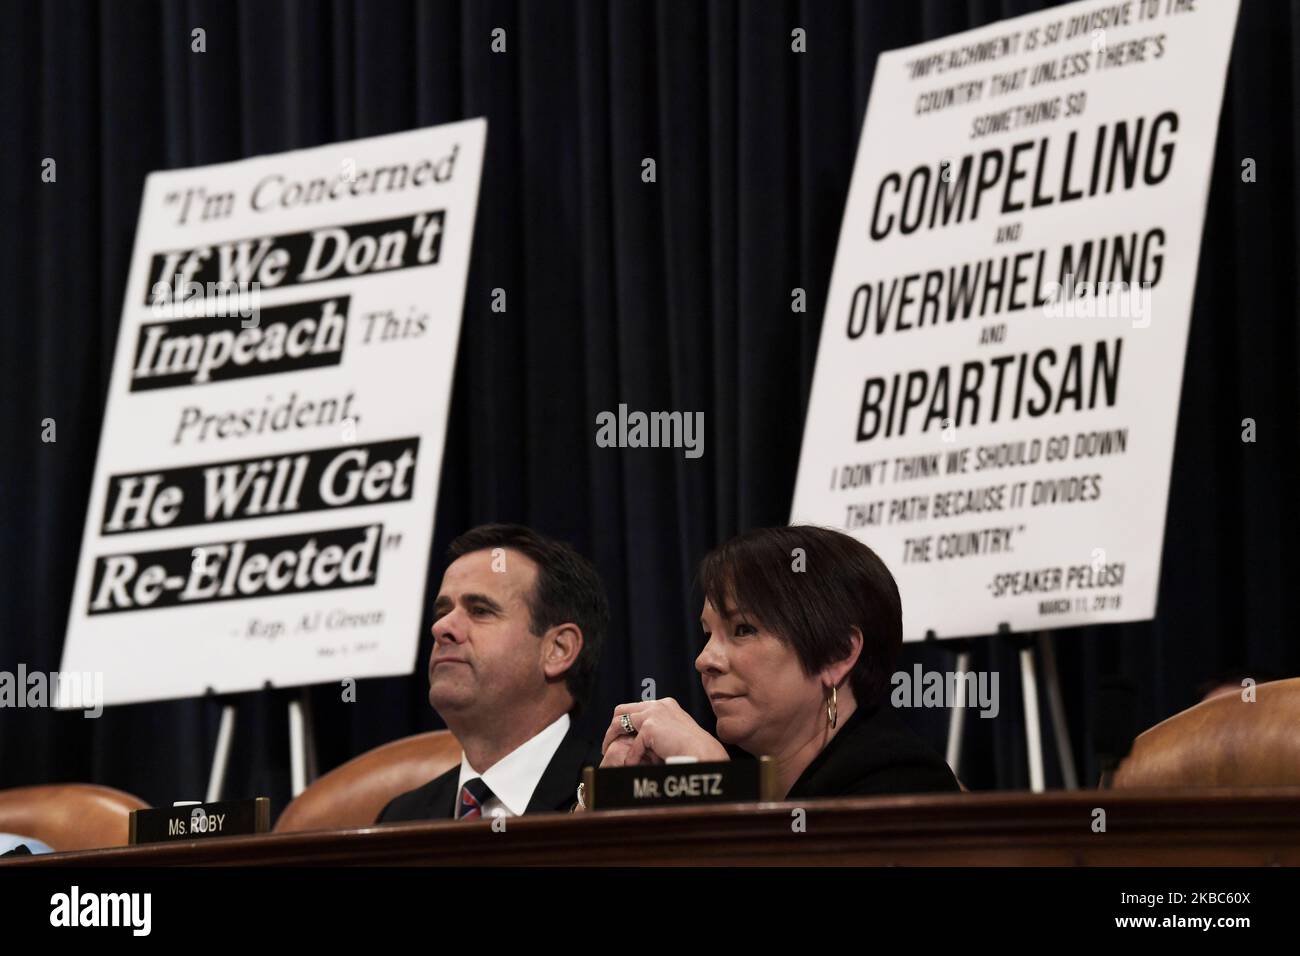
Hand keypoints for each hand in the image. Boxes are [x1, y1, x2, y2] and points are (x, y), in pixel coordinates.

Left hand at [599, 698, 728, 765]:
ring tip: (608, 752)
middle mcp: (658, 705)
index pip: (637, 707)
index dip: (626, 721)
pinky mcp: (650, 727)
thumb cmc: (694, 748)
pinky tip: (632, 766)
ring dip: (611, 738)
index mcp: (665, 704)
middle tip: (609, 742)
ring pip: (619, 722)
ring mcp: (653, 714)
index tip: (621, 735)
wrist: (703, 753)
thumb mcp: (676, 733)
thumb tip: (641, 738)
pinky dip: (632, 757)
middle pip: (622, 709)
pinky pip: (633, 746)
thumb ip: (660, 730)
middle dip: (613, 726)